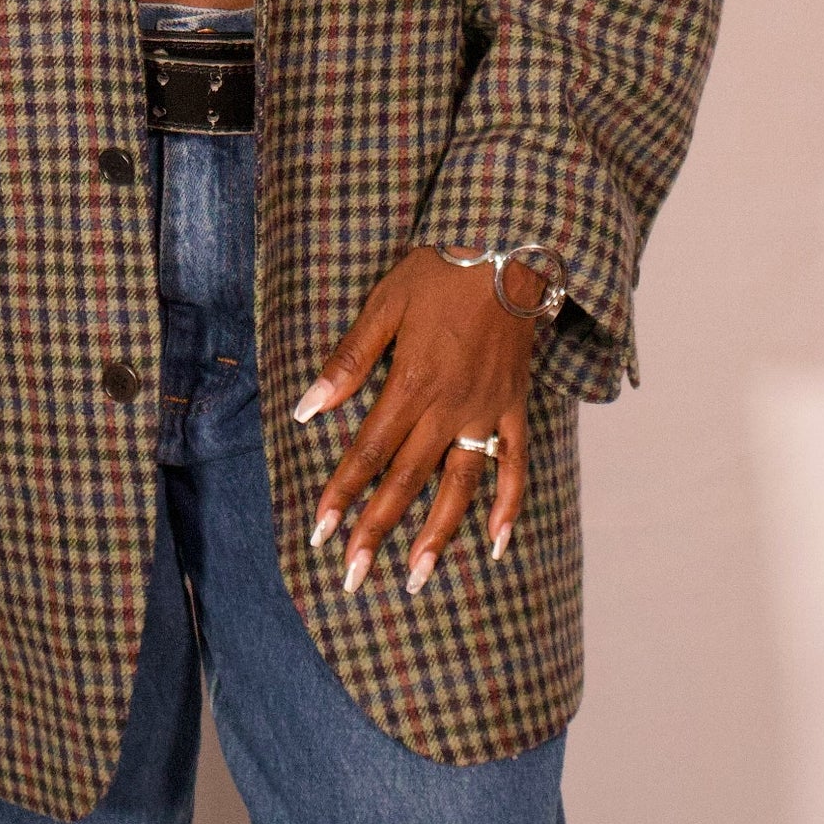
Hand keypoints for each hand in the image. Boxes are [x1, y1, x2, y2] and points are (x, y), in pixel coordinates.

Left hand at [296, 246, 551, 594]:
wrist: (507, 247)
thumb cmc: (439, 269)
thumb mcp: (384, 304)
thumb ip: (349, 360)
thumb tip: (308, 409)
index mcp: (411, 384)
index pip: (368, 453)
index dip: (342, 494)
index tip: (320, 534)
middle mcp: (448, 407)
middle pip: (406, 481)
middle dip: (376, 531)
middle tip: (352, 577)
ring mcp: (486, 411)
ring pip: (459, 486)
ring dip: (437, 535)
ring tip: (416, 577)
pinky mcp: (514, 406)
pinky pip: (514, 464)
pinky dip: (507, 505)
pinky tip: (495, 542)